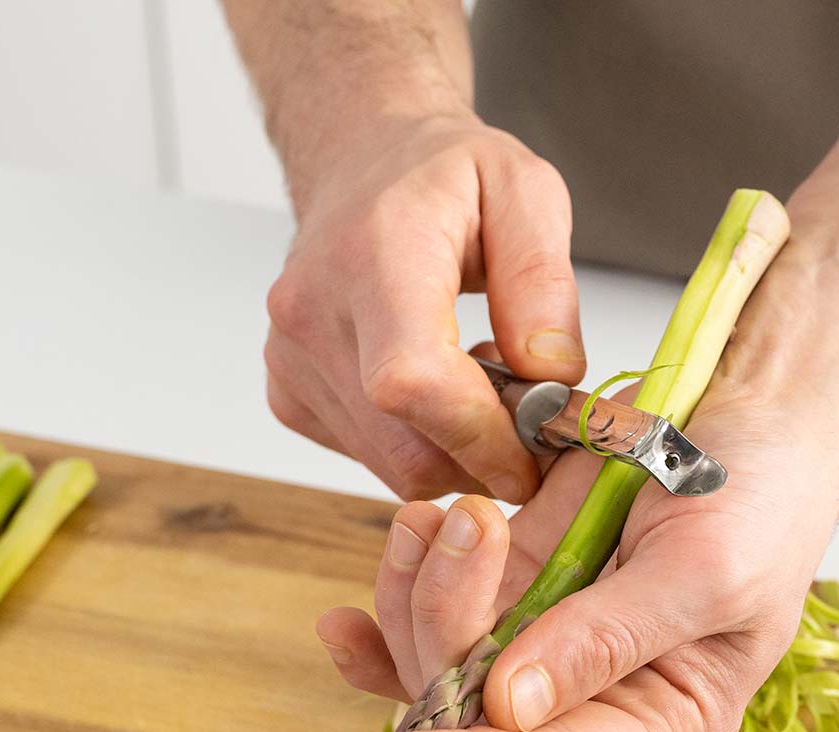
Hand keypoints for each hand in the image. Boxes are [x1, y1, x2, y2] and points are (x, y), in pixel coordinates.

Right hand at [264, 111, 584, 503]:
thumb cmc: (444, 175)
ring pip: (391, 464)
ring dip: (457, 451)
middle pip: (404, 444)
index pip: (411, 380)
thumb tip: (550, 376)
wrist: (362, 161)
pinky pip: (369, 456)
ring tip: (484, 386)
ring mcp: (290, 357)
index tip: (539, 450)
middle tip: (531, 418)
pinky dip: (419, 445)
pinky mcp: (288, 391)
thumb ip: (544, 284)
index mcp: (374, 253)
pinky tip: (439, 391)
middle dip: (485, 455)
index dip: (481, 436)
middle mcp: (312, 310)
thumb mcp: (525, 192)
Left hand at [313, 387, 838, 731]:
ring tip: (436, 513)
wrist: (760, 406)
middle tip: (465, 526)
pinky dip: (406, 575)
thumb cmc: (768, 496)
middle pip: (477, 710)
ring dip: (417, 589)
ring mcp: (547, 636)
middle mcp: (596, 698)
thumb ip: (608, 639)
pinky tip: (405, 537)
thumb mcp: (706, 571)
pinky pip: (437, 602)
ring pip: (439, 654)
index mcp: (664, 724)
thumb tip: (509, 705)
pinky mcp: (518, 577)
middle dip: (443, 627)